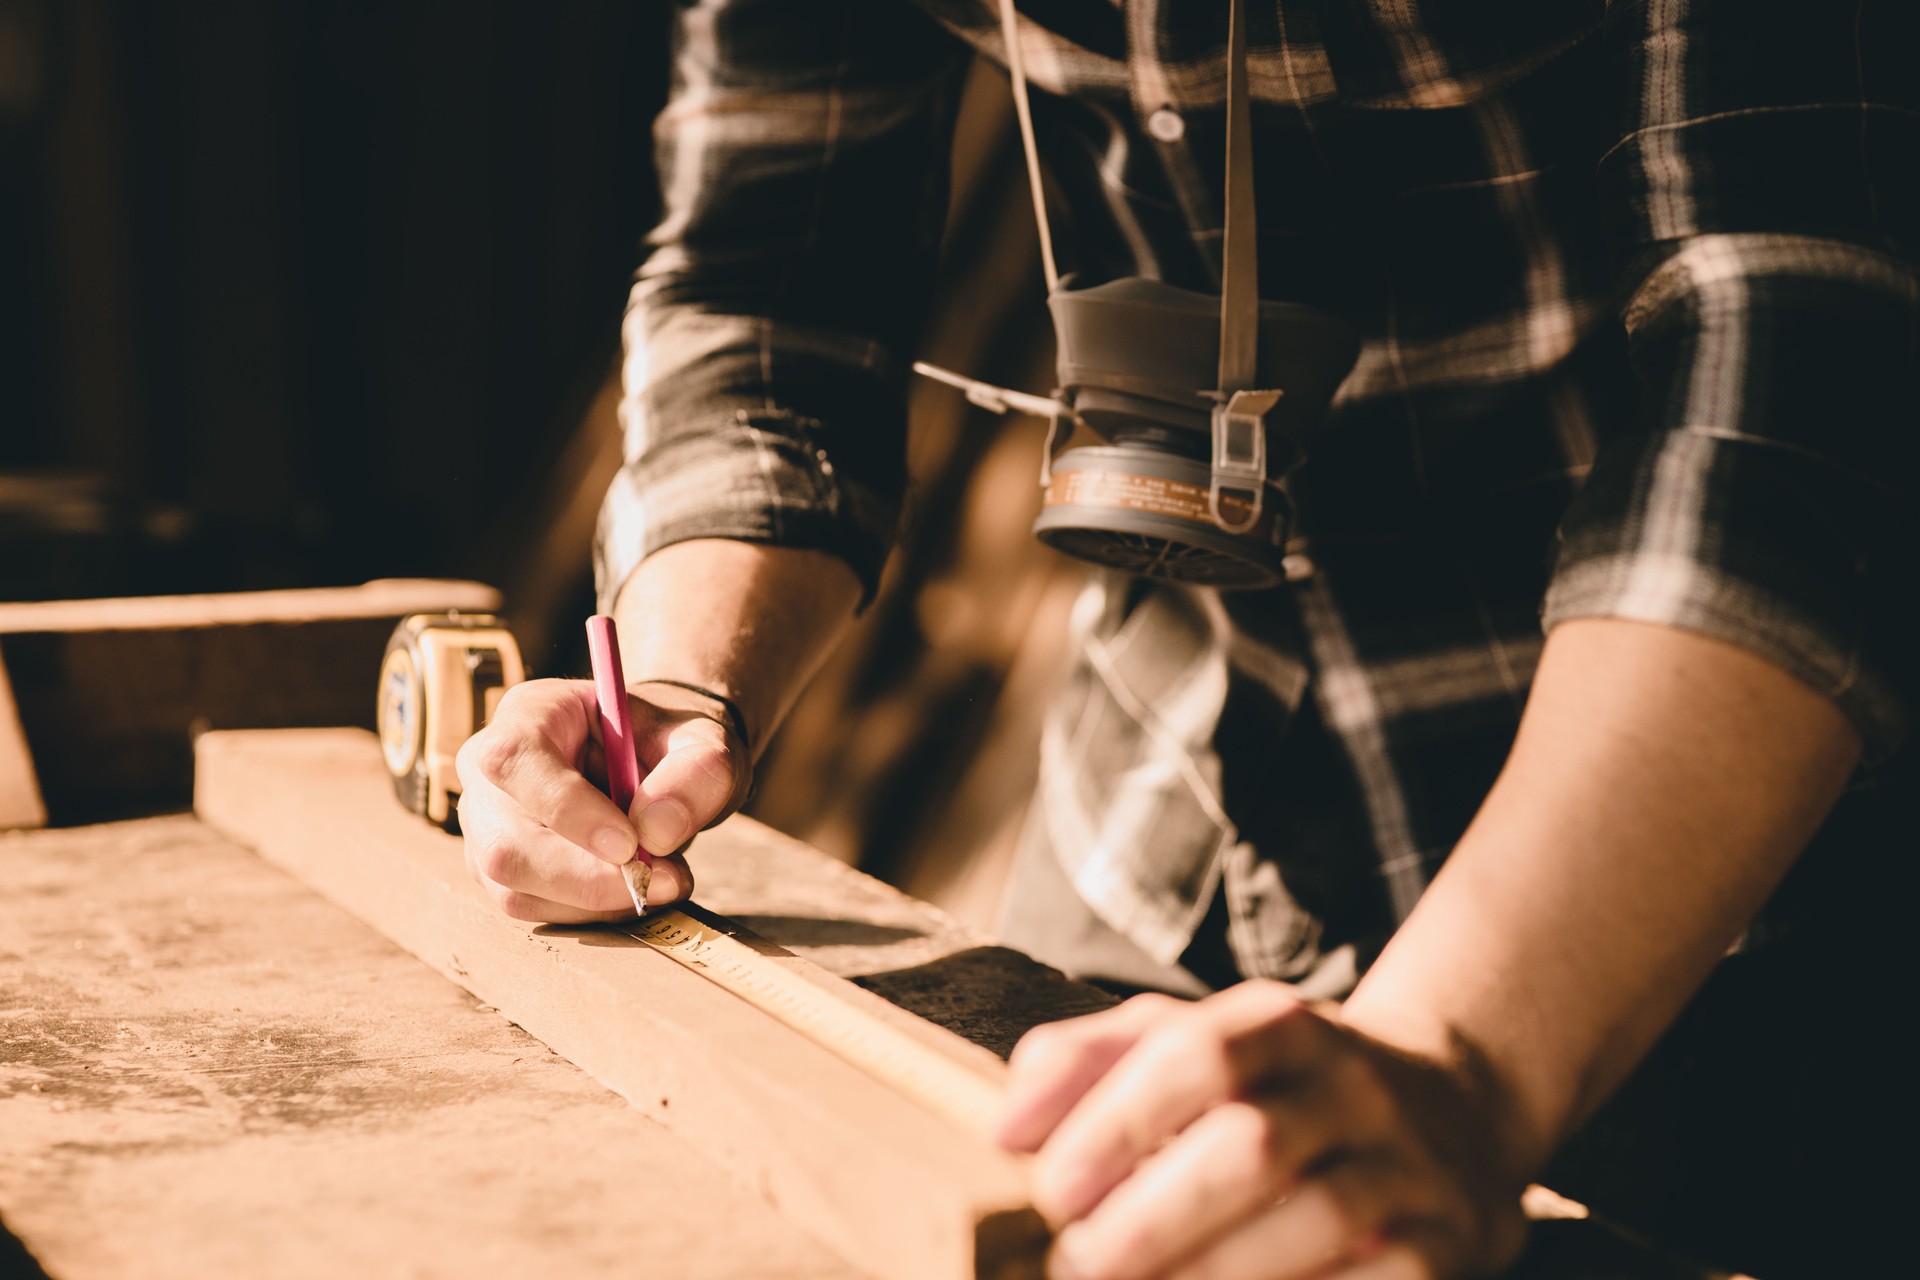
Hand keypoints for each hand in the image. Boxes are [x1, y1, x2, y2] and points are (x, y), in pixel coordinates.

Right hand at [454, 677, 751, 921]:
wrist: (658, 761)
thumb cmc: (670, 741)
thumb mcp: (702, 738)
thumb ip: (695, 773)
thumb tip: (655, 834)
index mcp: (530, 713)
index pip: (515, 761)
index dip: (566, 810)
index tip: (630, 844)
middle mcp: (491, 773)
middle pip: (505, 844)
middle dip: (587, 878)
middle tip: (662, 881)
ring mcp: (485, 828)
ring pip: (516, 889)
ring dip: (597, 900)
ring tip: (663, 876)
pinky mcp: (499, 873)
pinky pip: (533, 910)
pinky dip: (592, 911)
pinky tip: (634, 886)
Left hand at [997, 981, 1527, 1279]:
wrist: (1453, 1107)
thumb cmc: (1277, 1084)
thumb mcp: (1192, 1040)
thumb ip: (1087, 1062)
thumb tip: (1005, 1127)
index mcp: (1278, 1022)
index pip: (1194, 1053)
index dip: (1118, 1122)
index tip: (1054, 1189)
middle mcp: (1350, 1083)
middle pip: (1251, 1147)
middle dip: (1154, 1219)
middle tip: (1083, 1264)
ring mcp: (1404, 1163)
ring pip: (1313, 1219)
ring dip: (1212, 1273)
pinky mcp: (1445, 1242)